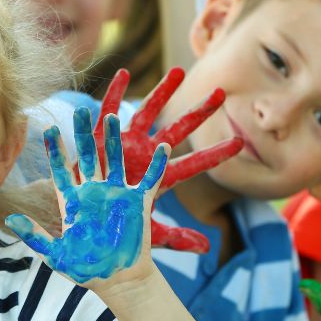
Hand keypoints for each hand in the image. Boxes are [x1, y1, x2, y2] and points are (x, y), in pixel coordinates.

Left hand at [6, 109, 167, 287]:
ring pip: (115, 160)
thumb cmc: (86, 271)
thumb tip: (10, 219)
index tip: (47, 129)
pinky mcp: (138, 203)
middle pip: (88, 156)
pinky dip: (157, 165)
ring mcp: (116, 195)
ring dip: (114, 140)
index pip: (61, 170)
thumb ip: (35, 236)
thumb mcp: (56, 255)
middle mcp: (94, 193)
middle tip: (82, 110)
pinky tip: (163, 148)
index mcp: (74, 202)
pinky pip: (150, 180)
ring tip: (112, 118)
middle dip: (84, 134)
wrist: (118, 282)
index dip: (55, 151)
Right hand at [89, 67, 242, 252]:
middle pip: (178, 129)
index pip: (195, 164)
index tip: (241, 143)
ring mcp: (126, 144)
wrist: (79, 220)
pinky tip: (123, 73)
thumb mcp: (148, 233)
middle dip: (199, 112)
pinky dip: (115, 94)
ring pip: (147, 112)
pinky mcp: (102, 139)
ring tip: (179, 71)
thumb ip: (176, 239)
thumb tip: (208, 248)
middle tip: (221, 93)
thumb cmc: (113, 226)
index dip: (217, 154)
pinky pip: (108, 111)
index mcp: (160, 176)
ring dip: (162, 92)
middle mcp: (146, 155)